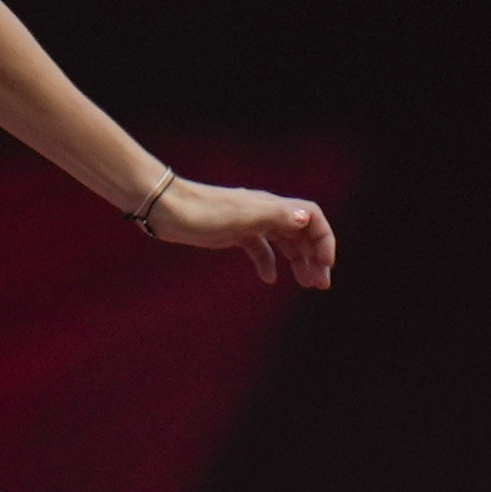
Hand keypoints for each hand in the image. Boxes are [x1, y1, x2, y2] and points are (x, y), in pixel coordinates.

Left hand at [140, 177, 335, 288]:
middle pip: (301, 233)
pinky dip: (268, 263)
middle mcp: (264, 212)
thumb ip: (275, 217)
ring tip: (305, 283)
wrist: (165, 207)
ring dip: (297, 261)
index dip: (324, 240)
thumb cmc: (201, 211)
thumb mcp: (241, 216)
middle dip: (315, 257)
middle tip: (320, 284)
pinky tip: (268, 279)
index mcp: (271, 207)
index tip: (326, 265)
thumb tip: (307, 219)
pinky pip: (260, 248)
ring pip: (283, 242)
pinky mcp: (234, 233)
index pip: (311, 218)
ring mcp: (249, 222)